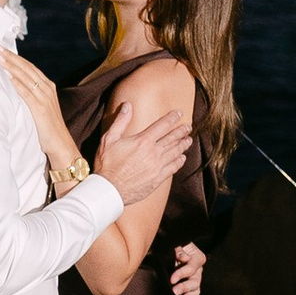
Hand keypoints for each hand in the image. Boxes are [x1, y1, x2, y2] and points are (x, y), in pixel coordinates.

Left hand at [0, 48, 82, 177]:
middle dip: (10, 56)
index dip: (15, 56)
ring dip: (11, 65)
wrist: (60, 143)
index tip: (1, 48)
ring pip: (25, 76)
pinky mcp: (40, 108)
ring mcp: (44, 97)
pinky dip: (16, 82)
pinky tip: (7, 75)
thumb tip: (12, 87)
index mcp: (47, 86)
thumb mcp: (39, 106)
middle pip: (26, 67)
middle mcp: (47, 88)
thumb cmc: (47, 127)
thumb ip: (30, 95)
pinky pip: (26, 92)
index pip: (29, 67)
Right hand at [95, 88, 194, 208]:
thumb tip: (128, 105)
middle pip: (172, 139)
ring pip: (175, 152)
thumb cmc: (106, 164)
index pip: (162, 125)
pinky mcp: (158, 178)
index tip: (179, 113)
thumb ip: (120, 121)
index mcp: (143, 141)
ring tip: (189, 140)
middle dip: (182, 131)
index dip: (172, 118)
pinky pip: (173, 168)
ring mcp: (157, 166)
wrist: (109, 189)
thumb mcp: (109, 139)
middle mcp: (153, 152)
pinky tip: (182, 158)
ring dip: (183, 145)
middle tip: (189, 127)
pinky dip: (179, 161)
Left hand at [170, 241, 206, 294]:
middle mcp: (198, 270)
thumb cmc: (174, 246)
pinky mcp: (190, 288)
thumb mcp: (176, 245)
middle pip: (195, 281)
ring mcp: (195, 280)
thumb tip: (183, 257)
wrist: (170, 251)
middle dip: (184, 287)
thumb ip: (179, 250)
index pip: (192, 267)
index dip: (182, 273)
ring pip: (195, 290)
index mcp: (197, 258)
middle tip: (174, 292)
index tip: (172, 279)